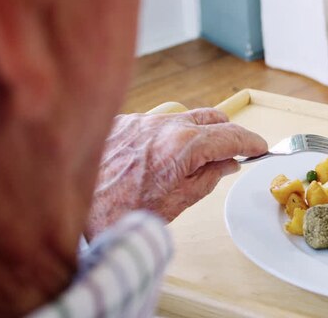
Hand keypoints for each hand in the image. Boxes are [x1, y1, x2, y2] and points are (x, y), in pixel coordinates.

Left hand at [87, 108, 266, 238]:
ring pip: (183, 116)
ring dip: (197, 131)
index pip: (232, 135)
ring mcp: (141, 120)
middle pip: (212, 117)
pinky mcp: (121, 122)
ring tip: (195, 156)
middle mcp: (164, 125)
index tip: (261, 147)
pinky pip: (155, 121)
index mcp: (184, 146)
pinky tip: (158, 155)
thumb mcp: (176, 203)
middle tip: (233, 153)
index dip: (251, 141)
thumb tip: (227, 164)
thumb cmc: (118, 212)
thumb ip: (208, 178)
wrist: (66, 207)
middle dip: (228, 133)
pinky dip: (167, 133)